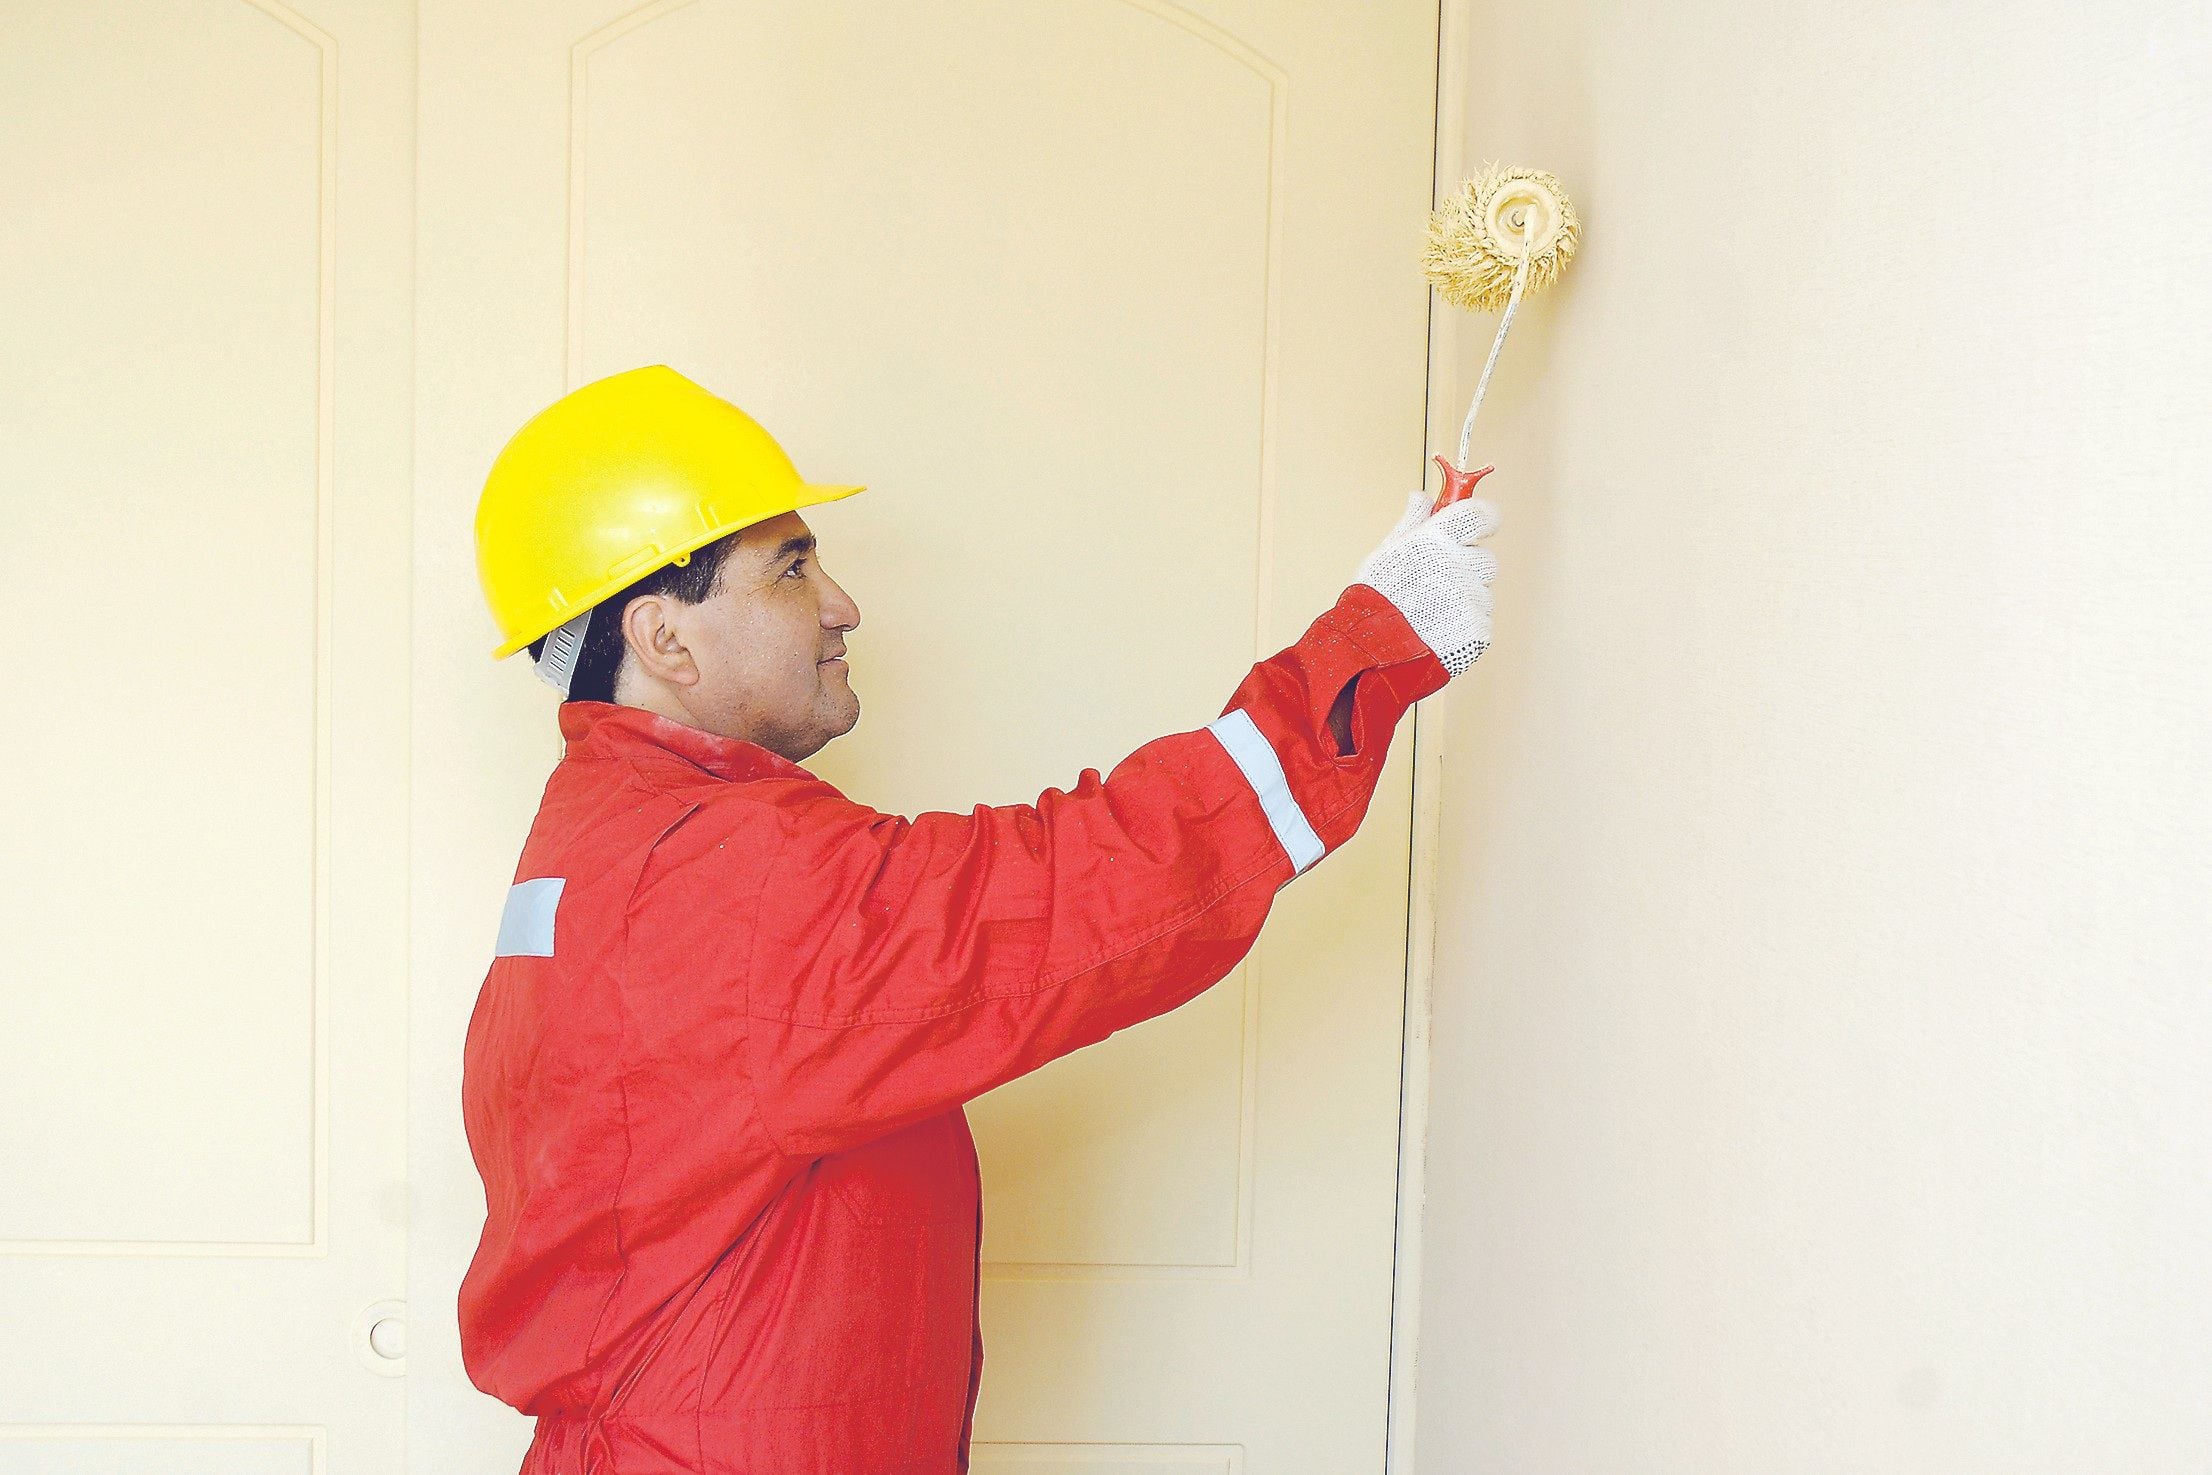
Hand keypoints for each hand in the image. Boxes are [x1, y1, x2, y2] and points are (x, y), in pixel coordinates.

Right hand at [1353, 487, 1500, 675]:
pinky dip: (1465, 625)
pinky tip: (1440, 630)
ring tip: (1433, 612)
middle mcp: (1457, 566)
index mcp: (1435, 541)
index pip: (1482, 515)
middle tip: (1440, 582)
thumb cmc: (1374, 601)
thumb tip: (1421, 497)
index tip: (1481, 523)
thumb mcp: (1386, 553)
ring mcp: (1470, 599)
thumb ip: (1411, 522)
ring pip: (1482, 592)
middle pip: (1485, 559)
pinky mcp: (1478, 629)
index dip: (1484, 518)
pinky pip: (1482, 620)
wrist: (1372, 652)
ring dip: (1465, 599)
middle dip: (1468, 568)